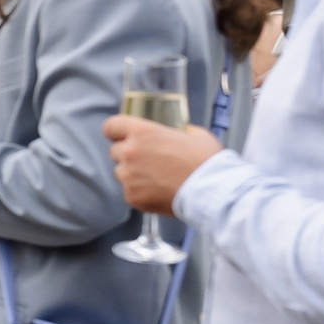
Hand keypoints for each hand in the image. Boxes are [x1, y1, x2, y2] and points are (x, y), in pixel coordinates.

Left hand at [104, 116, 222, 214]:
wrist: (212, 191)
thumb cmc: (206, 161)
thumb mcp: (194, 134)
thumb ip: (176, 131)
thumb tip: (174, 132)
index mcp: (142, 132)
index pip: (111, 126)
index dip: (116, 130)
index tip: (122, 135)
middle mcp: (130, 152)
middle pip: (115, 151)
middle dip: (128, 154)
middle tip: (149, 160)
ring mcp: (128, 176)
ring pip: (121, 172)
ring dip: (132, 173)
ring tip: (156, 178)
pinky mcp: (132, 196)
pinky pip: (129, 191)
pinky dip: (140, 192)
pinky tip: (159, 191)